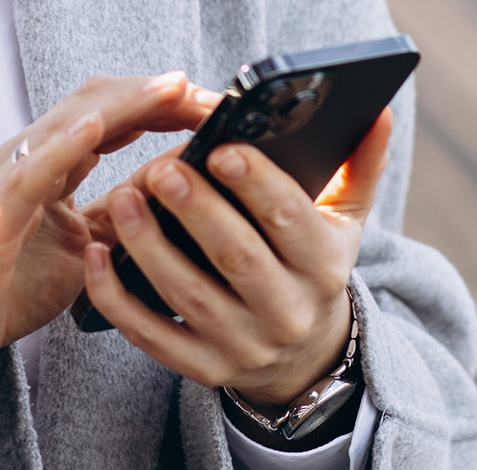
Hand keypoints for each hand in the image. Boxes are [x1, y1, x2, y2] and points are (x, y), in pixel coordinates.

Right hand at [0, 72, 219, 380]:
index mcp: (53, 163)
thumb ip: (127, 211)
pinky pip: (32, 168)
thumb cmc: (12, 283)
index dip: (162, 105)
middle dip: (155, 95)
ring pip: (71, 121)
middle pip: (98, 103)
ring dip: (126, 102)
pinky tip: (98, 127)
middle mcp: (31, 156)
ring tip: (171, 90)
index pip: (114, 116)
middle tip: (205, 92)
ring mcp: (10, 173)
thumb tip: (187, 186)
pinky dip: (65, 143)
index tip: (211, 105)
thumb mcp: (89, 244)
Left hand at [81, 108, 393, 407]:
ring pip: (189, 296)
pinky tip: (95, 256)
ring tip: (121, 198)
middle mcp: (287, 312)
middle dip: (198, 212)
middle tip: (162, 169)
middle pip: (238, 259)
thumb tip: (381, 108)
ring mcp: (242, 346)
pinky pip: (152, 337)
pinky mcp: (203, 369)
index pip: (292, 221)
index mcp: (325, 267)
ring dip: (150, 247)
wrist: (304, 358)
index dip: (257, 184)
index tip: (221, 146)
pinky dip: (118, 299)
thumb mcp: (345, 220)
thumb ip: (360, 164)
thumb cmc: (314, 264)